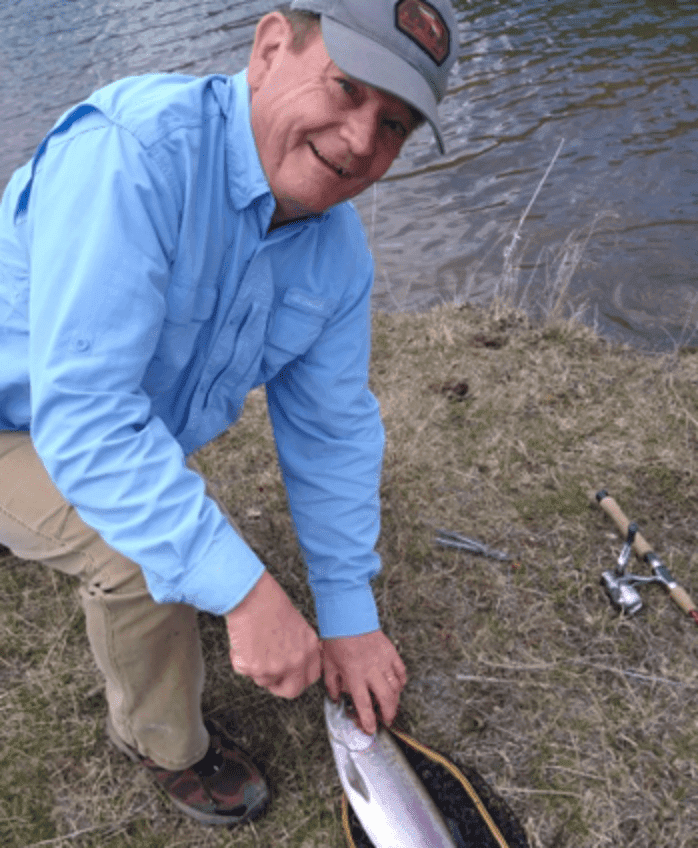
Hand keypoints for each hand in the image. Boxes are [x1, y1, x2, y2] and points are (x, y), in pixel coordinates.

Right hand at [225, 571, 321, 697]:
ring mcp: (275, 667)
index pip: (311, 677)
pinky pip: (244, 670)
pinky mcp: (254, 668)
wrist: (251, 596)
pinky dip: (239, 659)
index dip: (299, 678)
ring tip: (252, 642)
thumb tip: (292, 660)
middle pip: (291, 690)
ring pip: (263, 680)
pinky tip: (242, 640)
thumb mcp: (296, 625)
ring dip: (256, 667)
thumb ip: (297, 647)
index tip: (291, 675)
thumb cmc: (270, 602)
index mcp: (309, 648)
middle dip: (279, 686)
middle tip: (269, 673)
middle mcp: (296, 661)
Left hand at [322, 630, 406, 734]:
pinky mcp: (390, 653)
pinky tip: (398, 686)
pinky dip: (401, 682)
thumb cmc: (336, 640)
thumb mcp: (329, 665)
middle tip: (387, 721)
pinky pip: (401, 671)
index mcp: (354, 676)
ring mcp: (383, 662)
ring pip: (395, 687)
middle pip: (385, 699)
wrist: (348, 618)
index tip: (370, 729)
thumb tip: (335, 699)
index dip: (368, 720)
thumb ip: (332, 685)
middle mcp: (371, 672)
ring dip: (395, 701)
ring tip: (392, 707)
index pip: (363, 705)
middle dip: (388, 714)